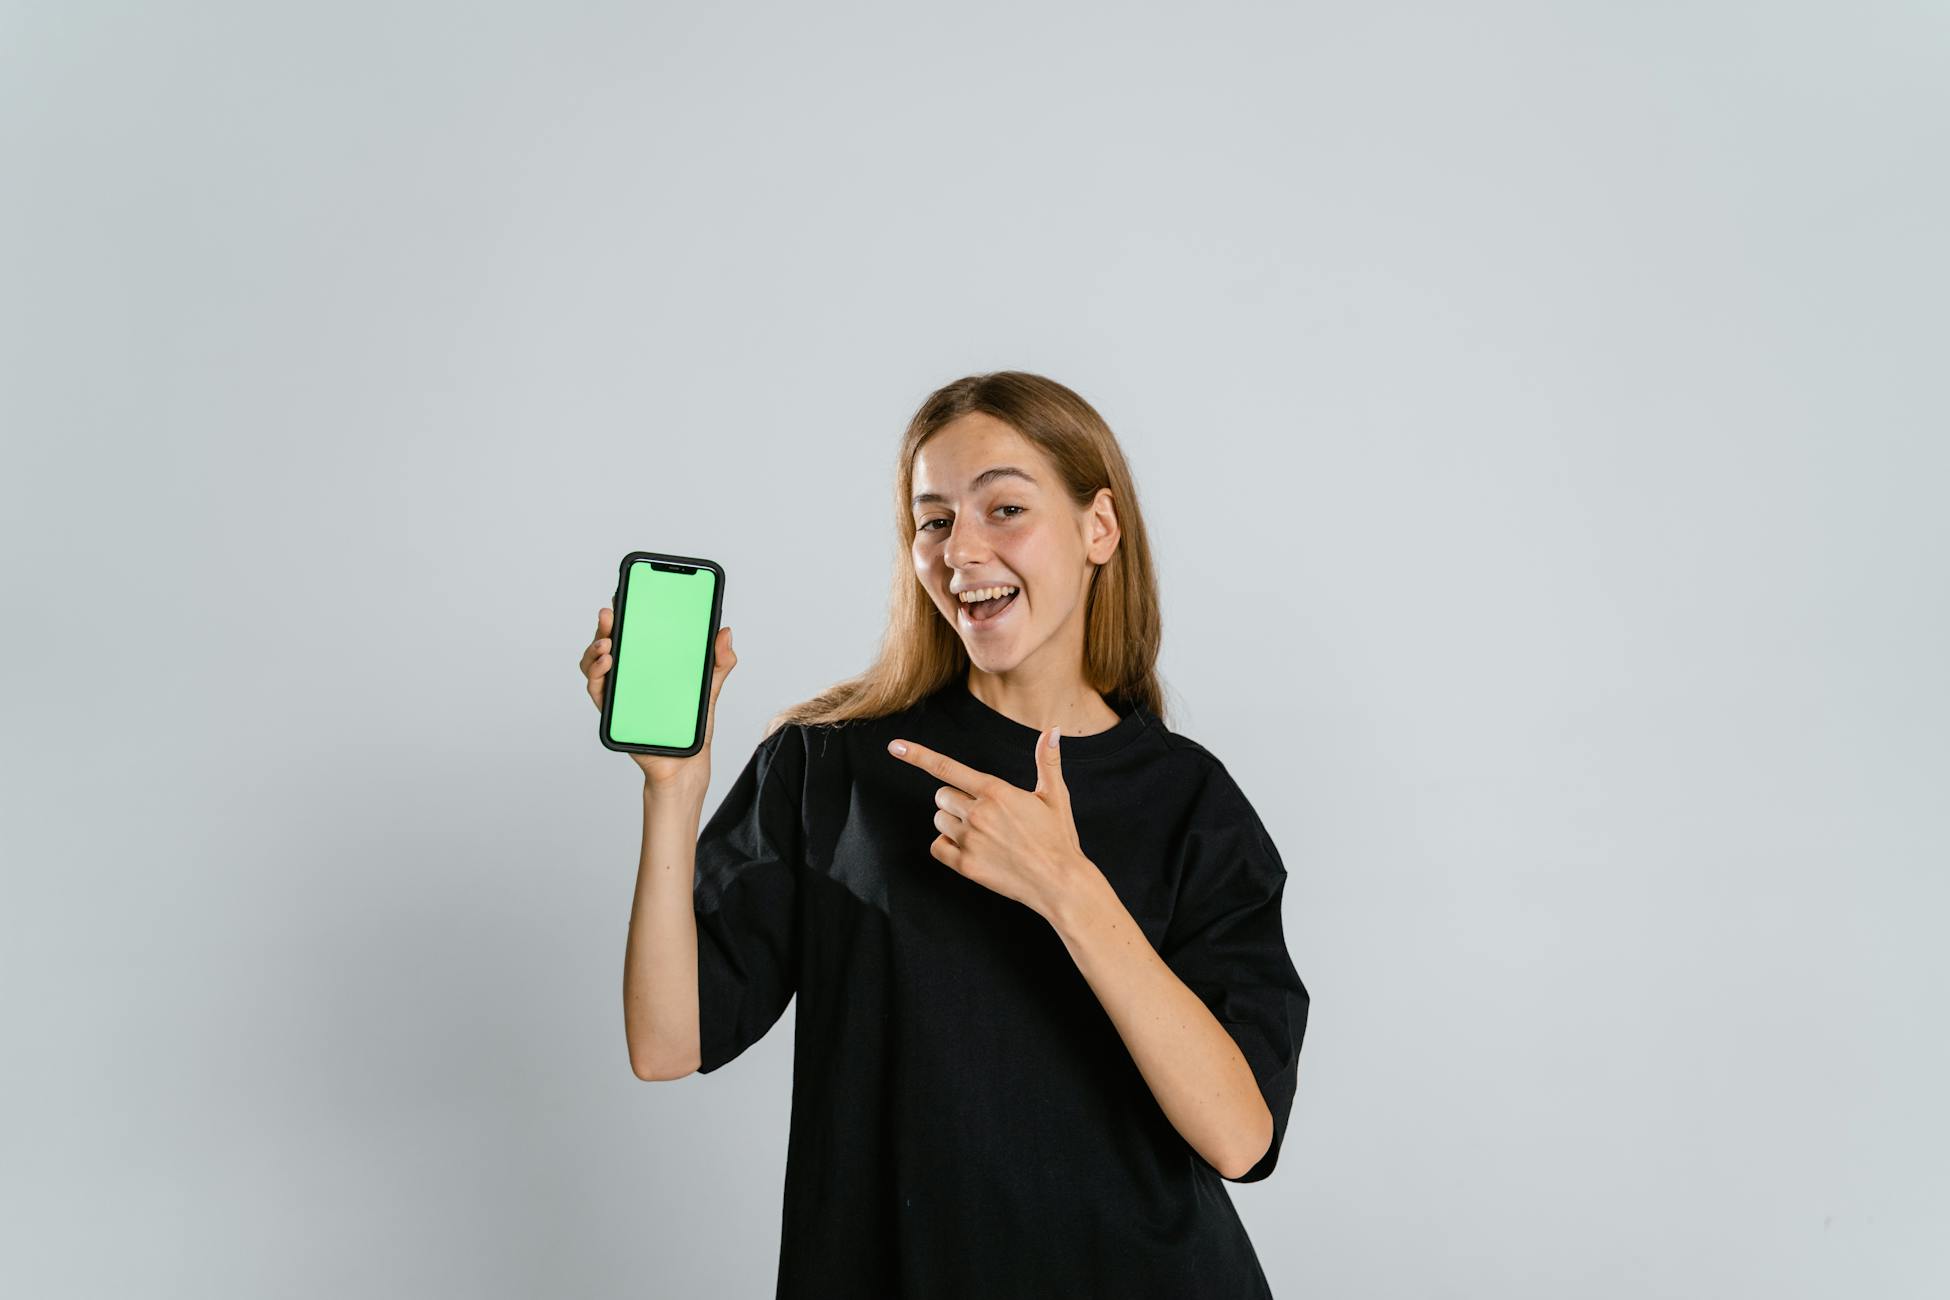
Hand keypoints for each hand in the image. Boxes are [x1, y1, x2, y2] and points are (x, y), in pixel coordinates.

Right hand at [581, 605, 735, 794]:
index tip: (624, 595)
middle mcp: (630, 673)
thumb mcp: (710, 688)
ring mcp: (619, 691)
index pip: (634, 632)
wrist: (684, 764)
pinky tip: (607, 664)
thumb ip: (719, 661)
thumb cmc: (692, 725)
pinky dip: (596, 675)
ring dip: (595, 649)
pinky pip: (597, 690)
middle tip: (610, 613)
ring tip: (607, 643)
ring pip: (595, 663)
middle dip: (606, 625)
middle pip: (609, 643)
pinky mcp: (613, 711)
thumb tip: (725, 632)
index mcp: (650, 662)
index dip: (625, 613)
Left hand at [885, 725, 1090, 920]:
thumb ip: (1046, 761)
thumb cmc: (1058, 838)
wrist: (1059, 882)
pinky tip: (970, 848)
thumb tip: (1052, 729)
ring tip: (982, 833)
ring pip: (939, 820)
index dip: (917, 755)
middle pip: (941, 795)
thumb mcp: (1055, 796)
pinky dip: (947, 846)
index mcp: (995, 791)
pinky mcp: (965, 865)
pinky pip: (937, 847)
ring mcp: (970, 840)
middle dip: (956, 800)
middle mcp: (978, 813)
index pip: (946, 768)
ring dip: (953, 823)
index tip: (894, 747)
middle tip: (983, 813)